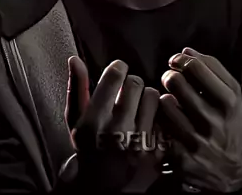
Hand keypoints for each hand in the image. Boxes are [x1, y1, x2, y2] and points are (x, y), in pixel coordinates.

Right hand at [62, 56, 161, 191]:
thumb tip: (75, 59)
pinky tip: (150, 122)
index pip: (115, 74)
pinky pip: (166, 115)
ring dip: (147, 98)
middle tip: (128, 94)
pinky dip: (159, 115)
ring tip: (139, 108)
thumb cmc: (90, 148)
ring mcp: (140, 143)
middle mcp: (118, 131)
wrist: (105, 188)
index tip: (118, 72)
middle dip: (132, 84)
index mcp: (95, 121)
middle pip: (136, 82)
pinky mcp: (159, 151)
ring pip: (154, 95)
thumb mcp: (76, 120)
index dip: (118, 68)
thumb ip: (76, 87)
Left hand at [159, 48, 241, 191]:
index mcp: (229, 103)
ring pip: (165, 104)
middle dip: (170, 75)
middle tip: (171, 79)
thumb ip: (212, 68)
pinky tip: (168, 121)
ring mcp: (196, 142)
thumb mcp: (231, 94)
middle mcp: (214, 123)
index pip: (196, 68)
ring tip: (171, 101)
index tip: (177, 61)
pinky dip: (161, 120)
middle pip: (176, 82)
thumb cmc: (227, 121)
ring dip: (165, 98)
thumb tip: (186, 50)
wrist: (232, 170)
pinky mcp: (181, 158)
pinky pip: (160, 127)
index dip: (181, 59)